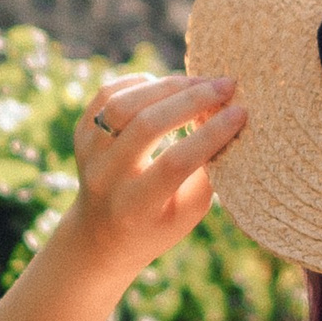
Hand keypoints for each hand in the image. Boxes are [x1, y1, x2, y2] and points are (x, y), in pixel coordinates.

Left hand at [63, 73, 245, 277]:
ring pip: (123, 103)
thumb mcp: (187, 214)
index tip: (241, 112)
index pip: (176, 162)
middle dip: (192, 99)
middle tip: (227, 85)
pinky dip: (140, 84)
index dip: (211, 134)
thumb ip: (207, 174)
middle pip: (147, 125)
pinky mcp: (80, 133)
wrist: (99, 236)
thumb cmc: (155, 226)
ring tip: (200, 83)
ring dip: (167, 86)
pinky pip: (107, 93)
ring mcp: (88, 152)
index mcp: (135, 206)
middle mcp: (105, 177)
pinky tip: (165, 88)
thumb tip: (229, 121)